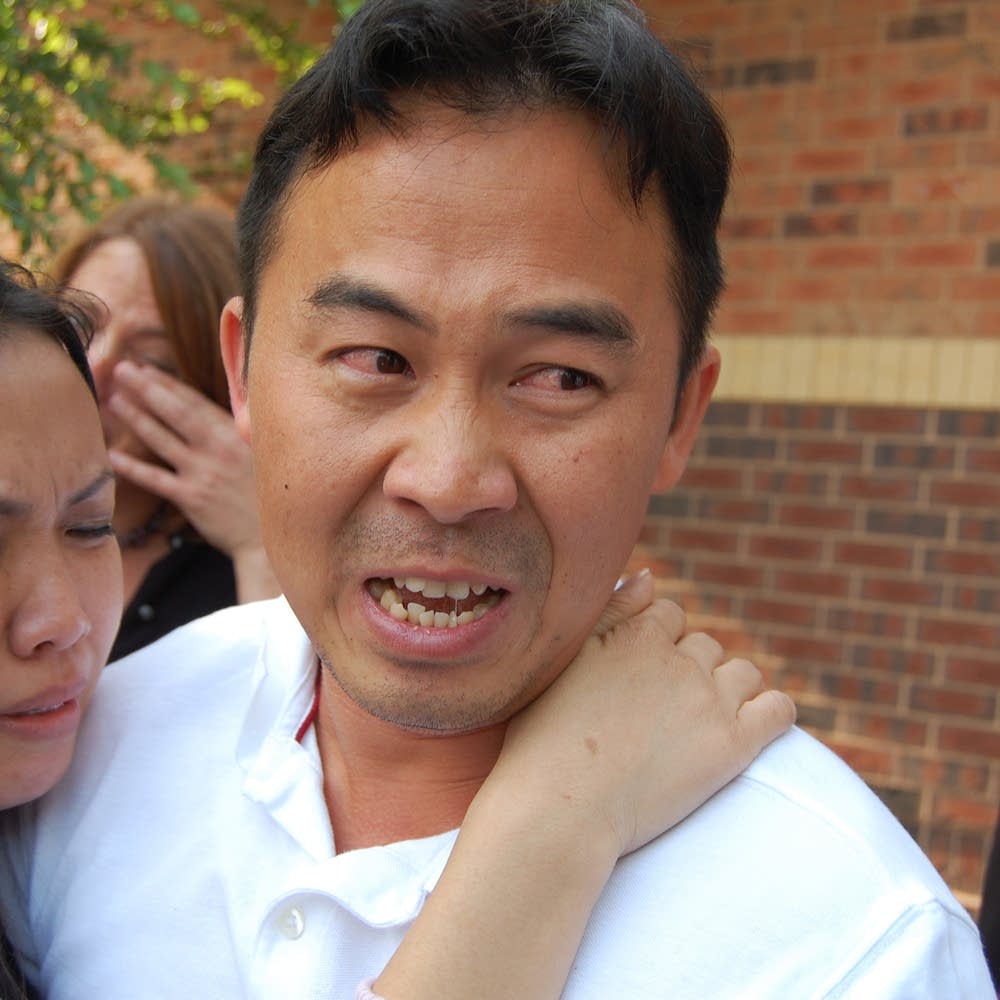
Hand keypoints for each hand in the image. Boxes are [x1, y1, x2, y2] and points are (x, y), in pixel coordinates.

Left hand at [107, 361, 279, 601]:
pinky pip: (156, 479)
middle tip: (122, 369)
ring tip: (114, 400)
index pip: (197, 402)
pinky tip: (113, 456)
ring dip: (136, 418)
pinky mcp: (191, 498)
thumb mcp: (264, 455)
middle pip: (176, 413)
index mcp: (236, 435)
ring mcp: (203, 473)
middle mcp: (218, 450)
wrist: (270, 538)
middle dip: (147, 388)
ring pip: (162, 440)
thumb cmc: (268, 495)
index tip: (148, 369)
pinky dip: (133, 468)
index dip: (169, 384)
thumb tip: (232, 407)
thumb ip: (243, 432)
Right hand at [373, 573, 794, 999]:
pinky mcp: (733, 745)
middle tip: (662, 710)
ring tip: (699, 722)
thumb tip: (651, 577)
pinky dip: (773, 712)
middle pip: (704, 645)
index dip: (656, 642)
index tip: (640, 676)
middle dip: (690, 667)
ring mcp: (710, 701)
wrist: (560, 808)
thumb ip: (611, 611)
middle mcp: (680, 659)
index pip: (668, 614)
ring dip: (727, 688)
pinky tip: (754, 726)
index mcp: (637, 633)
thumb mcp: (566, 659)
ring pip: (742, 673)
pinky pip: (779, 710)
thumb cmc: (545, 737)